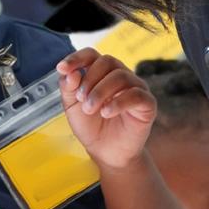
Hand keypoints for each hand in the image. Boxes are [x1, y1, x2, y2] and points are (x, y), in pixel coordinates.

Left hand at [57, 48, 158, 171]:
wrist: (106, 153)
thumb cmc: (91, 127)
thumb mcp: (72, 107)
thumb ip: (68, 88)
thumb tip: (70, 72)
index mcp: (101, 73)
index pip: (91, 54)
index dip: (76, 58)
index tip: (62, 68)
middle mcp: (120, 76)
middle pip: (107, 61)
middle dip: (90, 79)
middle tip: (81, 100)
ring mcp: (136, 88)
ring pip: (121, 76)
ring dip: (100, 92)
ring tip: (90, 109)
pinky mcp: (147, 104)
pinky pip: (136, 94)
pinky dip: (118, 102)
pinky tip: (106, 113)